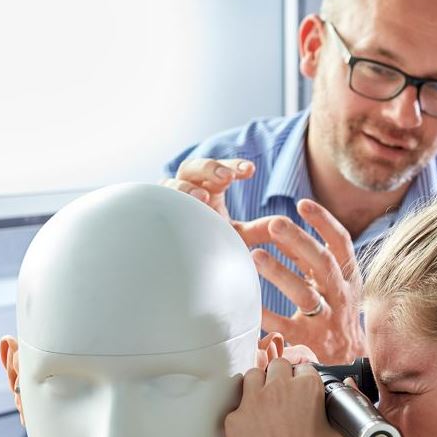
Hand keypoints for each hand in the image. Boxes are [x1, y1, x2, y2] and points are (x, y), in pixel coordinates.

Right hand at [162, 158, 281, 245]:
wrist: (184, 270)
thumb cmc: (211, 246)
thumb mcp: (237, 237)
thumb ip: (258, 230)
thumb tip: (282, 224)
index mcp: (207, 187)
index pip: (220, 169)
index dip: (233, 165)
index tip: (250, 171)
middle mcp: (185, 189)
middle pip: (192, 167)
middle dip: (210, 169)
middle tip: (228, 178)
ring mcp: (167, 202)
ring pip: (171, 184)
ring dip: (187, 187)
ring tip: (203, 197)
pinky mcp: (153, 216)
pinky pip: (156, 205)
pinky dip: (167, 204)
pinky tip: (178, 209)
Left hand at [225, 359, 352, 436]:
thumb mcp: (345, 431)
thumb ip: (349, 400)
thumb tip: (349, 382)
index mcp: (307, 388)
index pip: (304, 368)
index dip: (305, 382)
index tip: (304, 395)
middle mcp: (278, 390)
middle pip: (277, 366)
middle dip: (283, 379)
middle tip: (287, 400)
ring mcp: (252, 405)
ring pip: (253, 376)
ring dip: (261, 387)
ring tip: (269, 408)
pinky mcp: (234, 423)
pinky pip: (237, 407)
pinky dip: (246, 414)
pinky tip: (257, 430)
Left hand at [252, 199, 366, 363]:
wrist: (349, 360)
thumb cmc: (336, 313)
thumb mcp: (334, 284)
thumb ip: (310, 259)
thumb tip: (282, 228)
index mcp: (349, 276)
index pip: (341, 243)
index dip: (324, 222)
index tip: (303, 204)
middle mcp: (341, 295)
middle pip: (322, 263)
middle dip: (299, 241)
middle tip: (274, 223)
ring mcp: (326, 319)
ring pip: (304, 294)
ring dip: (280, 274)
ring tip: (255, 256)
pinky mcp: (308, 339)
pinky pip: (285, 325)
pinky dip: (266, 314)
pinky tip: (248, 303)